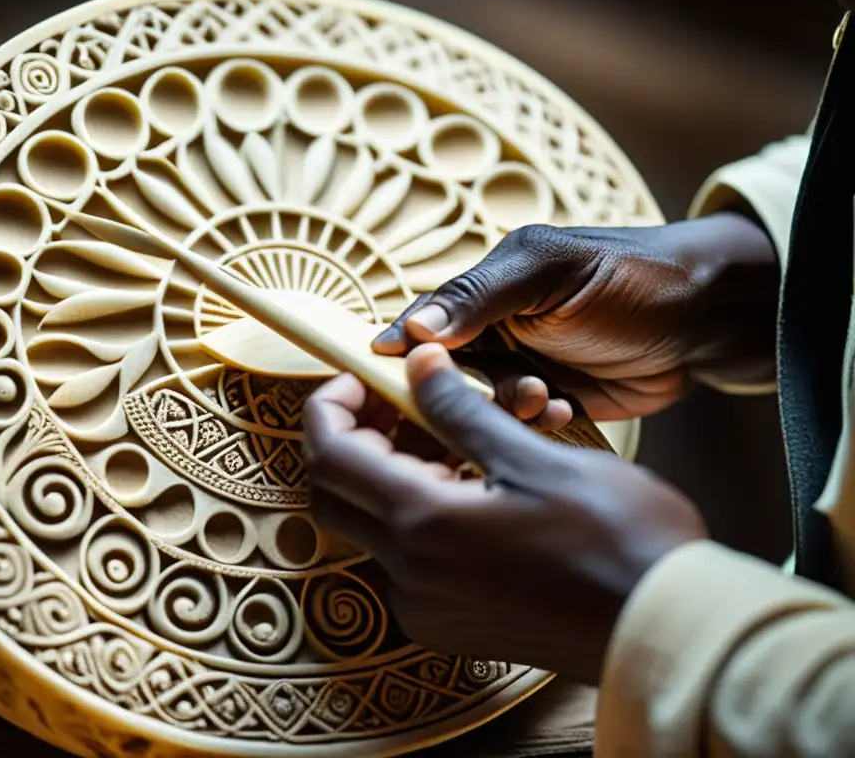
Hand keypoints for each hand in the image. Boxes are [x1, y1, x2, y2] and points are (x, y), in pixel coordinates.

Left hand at [302, 344, 707, 684]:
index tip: (361, 377)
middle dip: (354, 438)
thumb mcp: (533, 458)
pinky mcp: (449, 623)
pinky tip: (469, 486)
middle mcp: (409, 575)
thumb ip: (460, 410)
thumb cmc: (618, 538)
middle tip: (399, 403)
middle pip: (336, 492)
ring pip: (372, 525)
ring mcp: (426, 607)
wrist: (665, 629)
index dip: (331, 405)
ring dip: (391, 474)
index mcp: (424, 525)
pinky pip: (404, 560)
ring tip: (451, 437)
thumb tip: (416, 364)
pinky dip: (417, 513)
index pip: (328, 454)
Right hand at [373, 213, 778, 421]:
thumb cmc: (630, 276)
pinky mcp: (552, 401)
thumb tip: (412, 327)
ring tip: (547, 398)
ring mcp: (522, 368)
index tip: (389, 377)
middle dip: (472, 389)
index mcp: (484, 289)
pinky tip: (566, 410)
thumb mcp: (550, 273)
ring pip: (482, 406)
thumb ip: (480, 295)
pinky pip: (522, 425)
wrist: (707, 318)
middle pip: (447, 374)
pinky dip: (539, 422)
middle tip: (517, 389)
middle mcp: (495, 330)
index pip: (423, 323)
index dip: (403, 351)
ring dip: (509, 407)